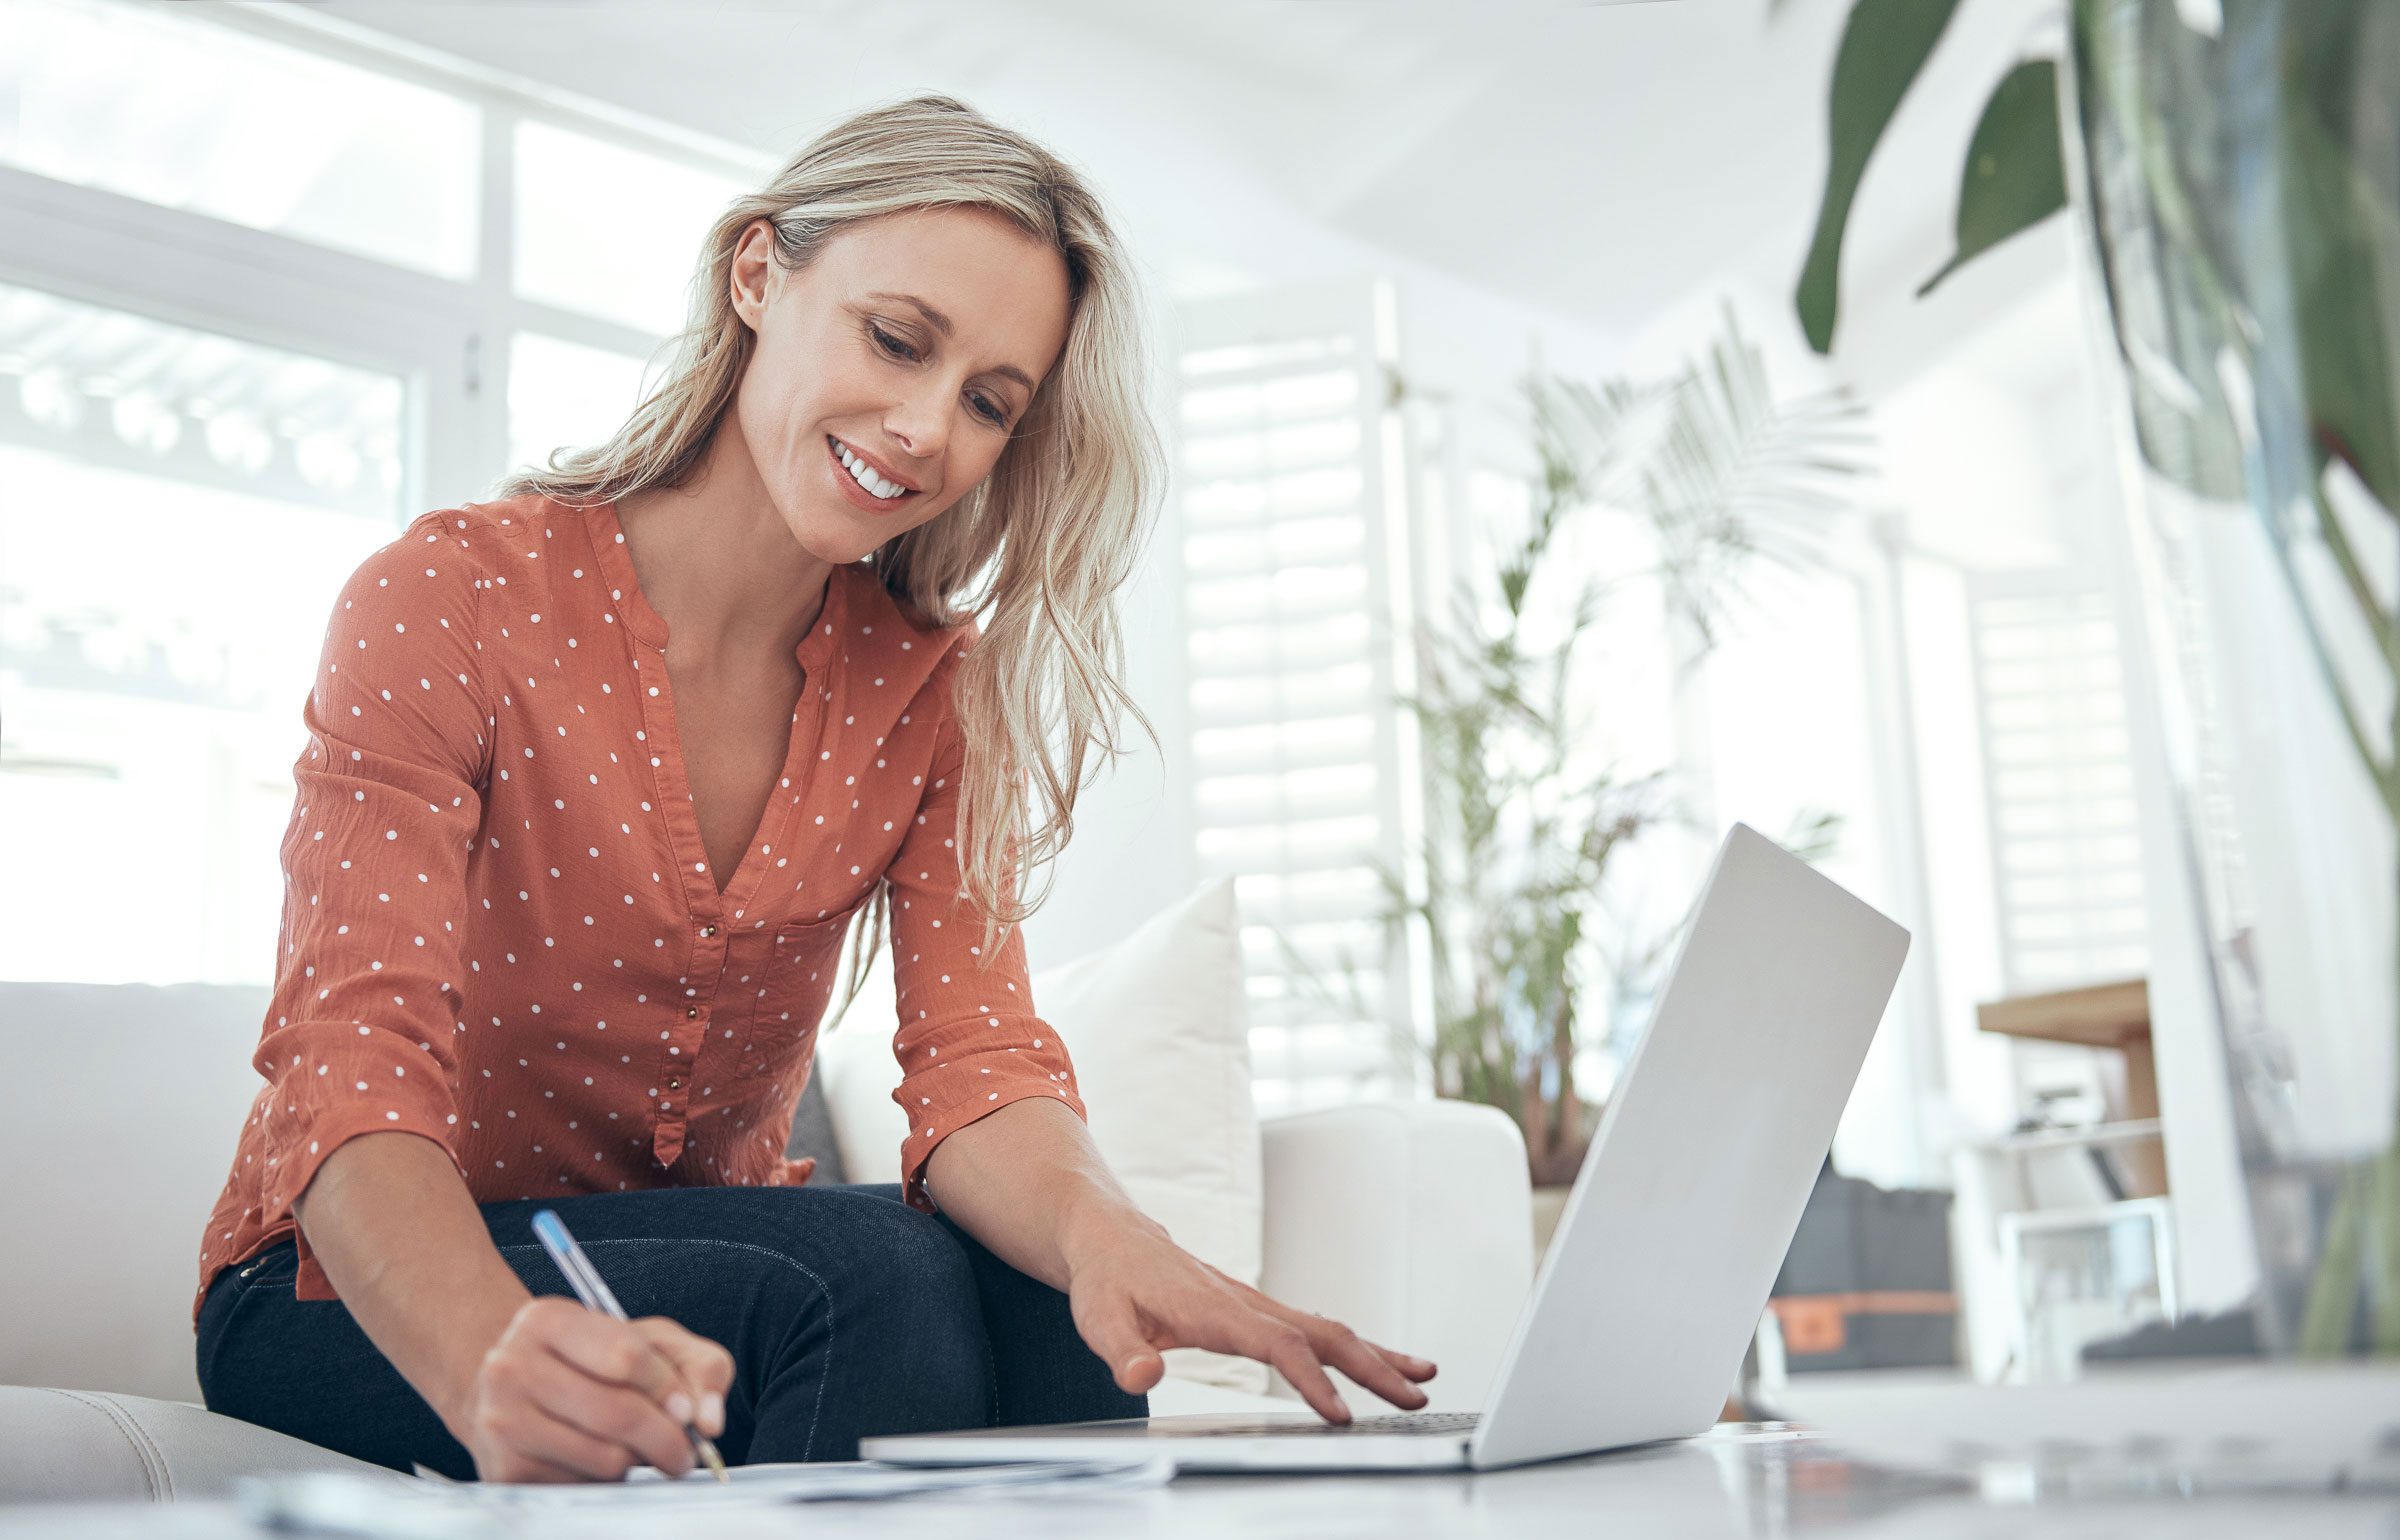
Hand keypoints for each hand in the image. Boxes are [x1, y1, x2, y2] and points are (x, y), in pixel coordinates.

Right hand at [446, 1296, 733, 1481]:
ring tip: (637, 1448)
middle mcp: (512, 1366)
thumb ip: (700, 1366)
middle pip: (617, 1413)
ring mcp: (502, 1420)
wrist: (517, 1391)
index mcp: (548, 1320)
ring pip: (604, 1457)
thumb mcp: (651, 1342)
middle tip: (684, 1452)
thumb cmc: (595, 1362)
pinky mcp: (504, 1470)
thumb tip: (708, 1421)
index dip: (669, 1389)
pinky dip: (604, 1481)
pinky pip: (581, 1487)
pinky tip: (599, 1459)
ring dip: (637, 1461)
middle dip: (667, 1439)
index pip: (626, 1356)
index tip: (688, 1410)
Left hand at [1063, 1210, 1437, 1423]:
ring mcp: (1257, 1304)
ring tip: (1423, 1383)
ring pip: (1328, 1328)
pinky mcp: (1257, 1311)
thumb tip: (1141, 1378)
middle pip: (1323, 1333)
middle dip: (1373, 1367)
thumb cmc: (1105, 1279)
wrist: (1110, 1236)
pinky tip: (1379, 1364)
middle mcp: (1246, 1302)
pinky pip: (1314, 1329)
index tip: (1341, 1416)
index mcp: (1215, 1308)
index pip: (1277, 1346)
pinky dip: (1355, 1347)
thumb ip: (1122, 1353)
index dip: (1311, 1381)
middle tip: (1416, 1401)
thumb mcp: (1098, 1320)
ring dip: (1376, 1356)